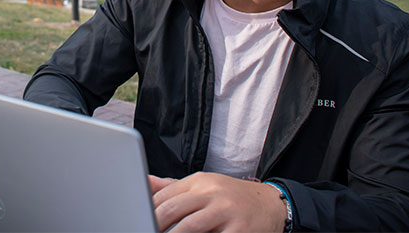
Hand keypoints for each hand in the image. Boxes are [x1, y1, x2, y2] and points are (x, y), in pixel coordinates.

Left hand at [149, 172, 286, 232]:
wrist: (271, 204)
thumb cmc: (231, 198)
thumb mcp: (204, 186)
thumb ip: (173, 187)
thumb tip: (145, 182)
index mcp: (199, 181)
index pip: (164, 195)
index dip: (147, 211)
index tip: (137, 221)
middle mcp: (211, 192)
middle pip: (172, 209)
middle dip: (153, 225)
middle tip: (143, 230)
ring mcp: (226, 211)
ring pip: (188, 227)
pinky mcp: (239, 231)